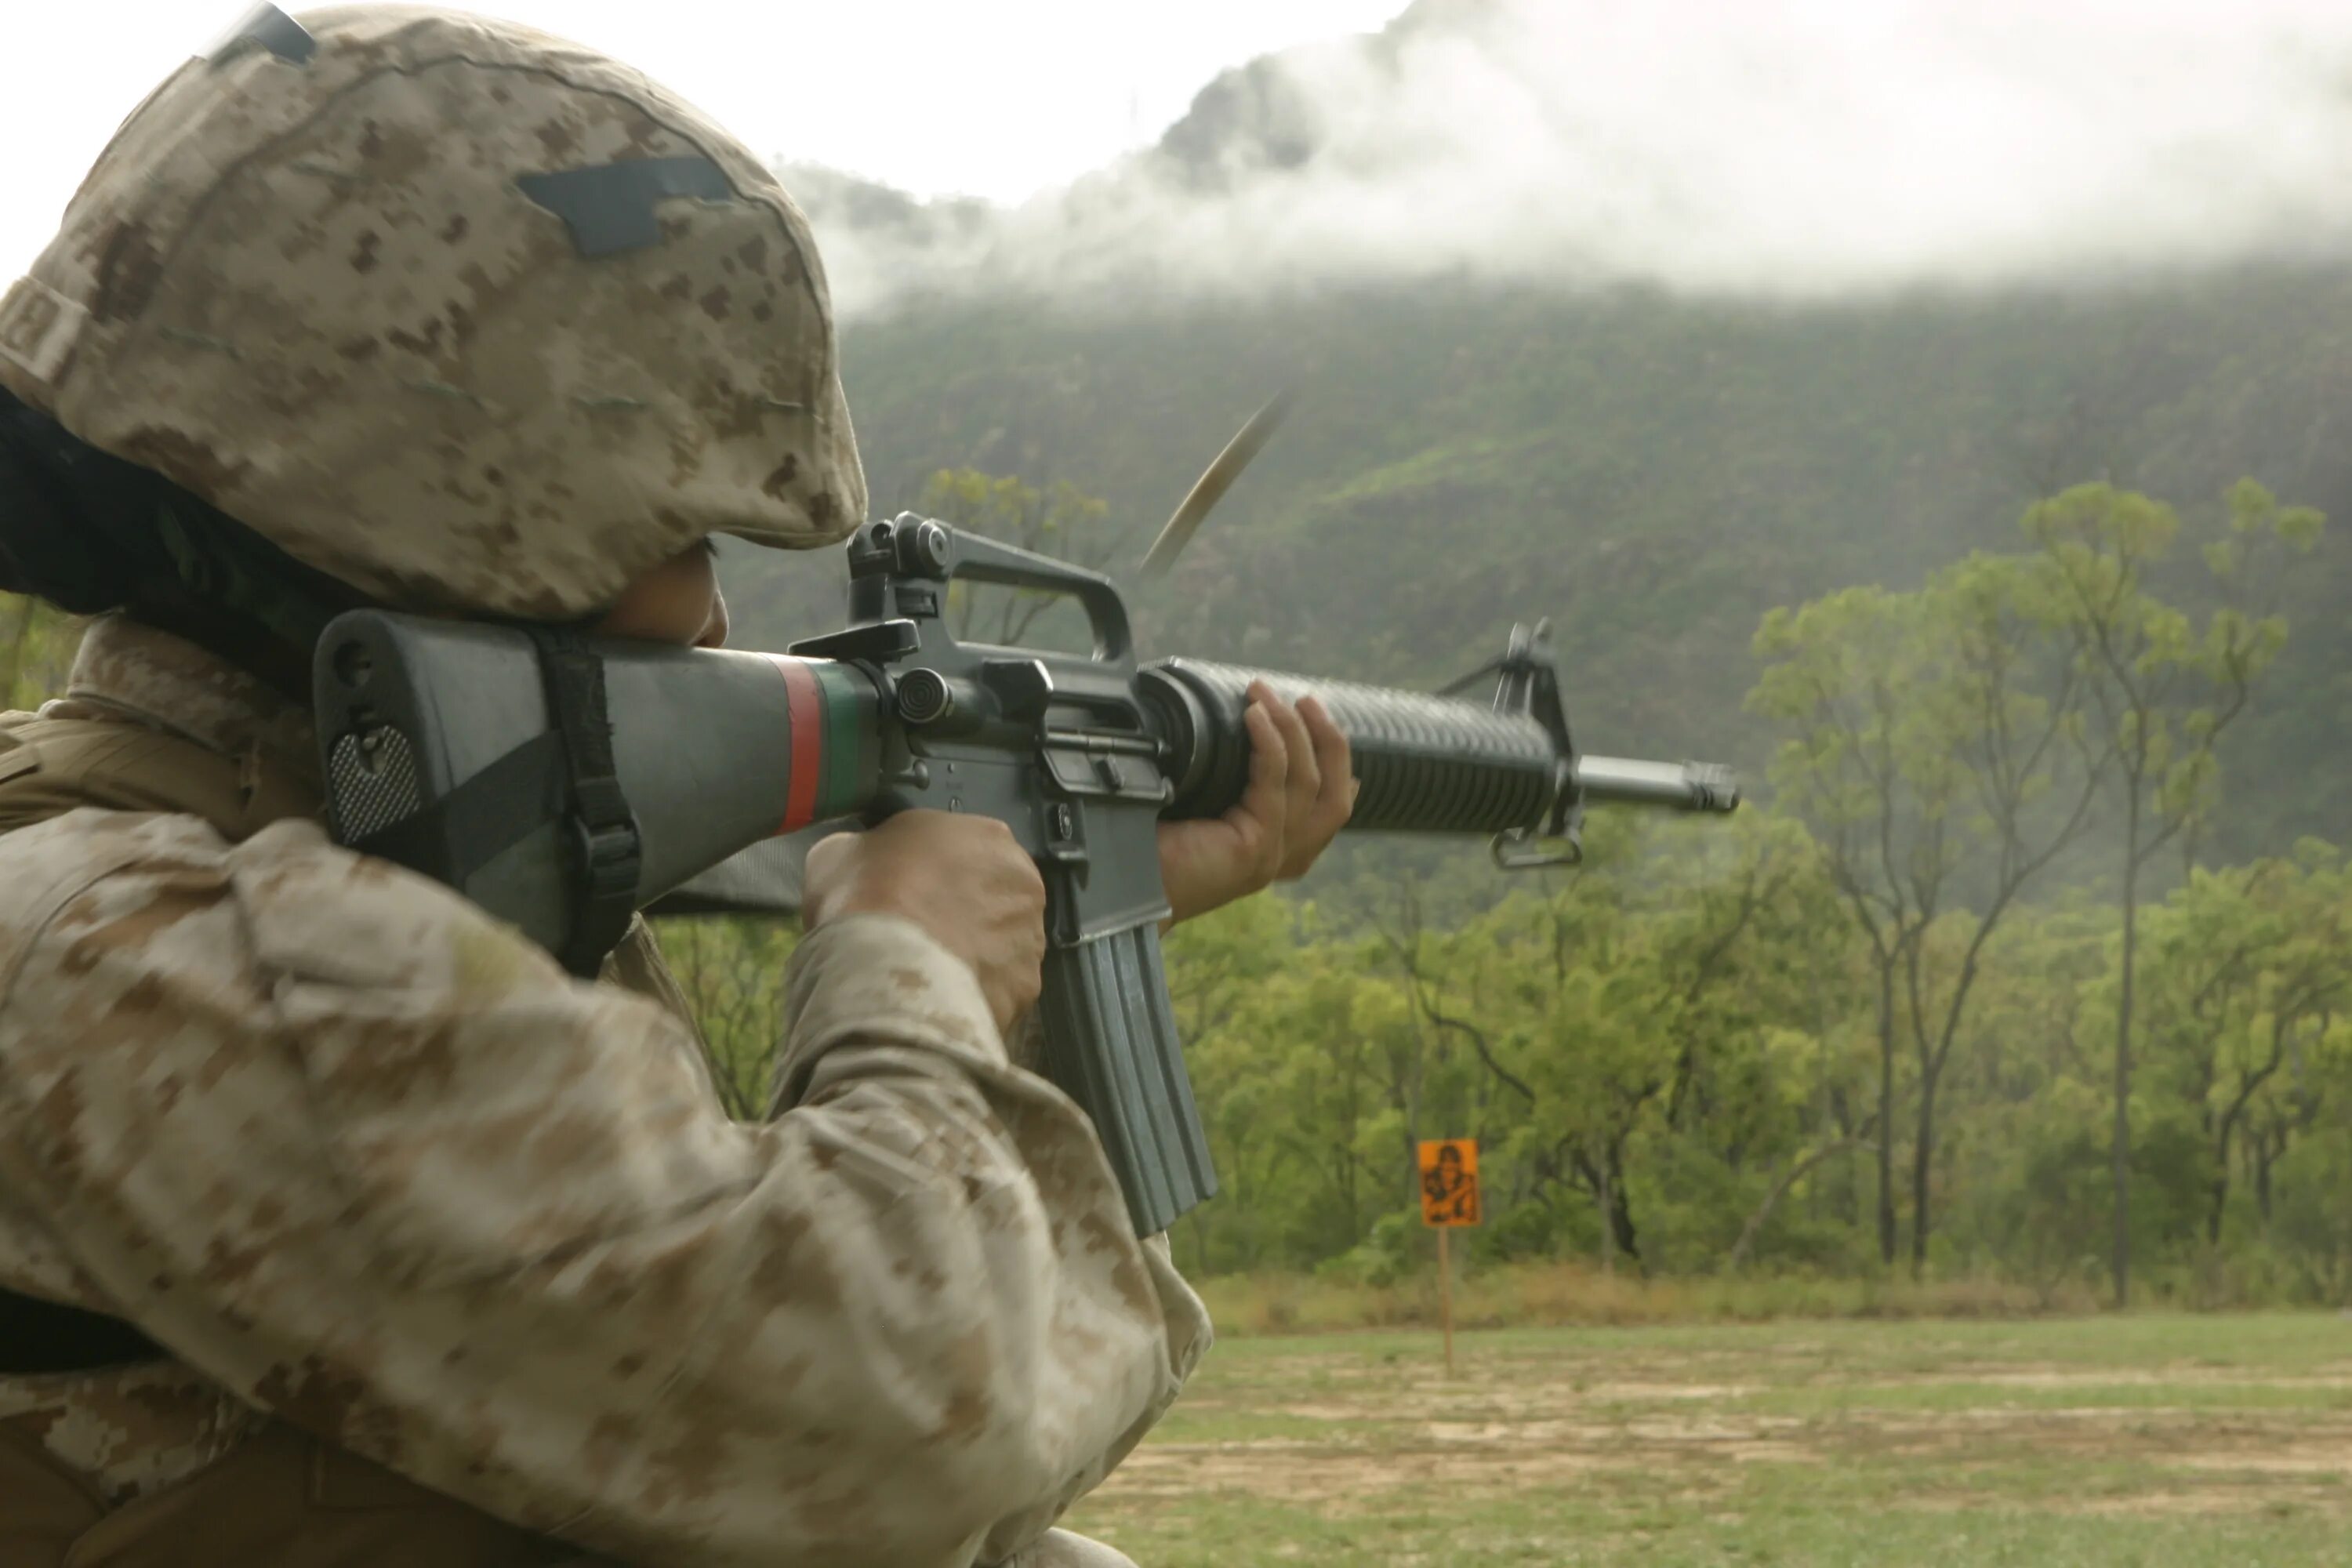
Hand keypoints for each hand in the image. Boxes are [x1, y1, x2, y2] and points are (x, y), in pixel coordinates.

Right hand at [802, 812, 1046, 1031]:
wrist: (884, 965)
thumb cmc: (865, 893)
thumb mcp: (842, 849)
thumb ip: (871, 851)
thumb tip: (866, 862)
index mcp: (988, 836)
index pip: (969, 851)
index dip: (938, 876)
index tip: (913, 895)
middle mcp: (1024, 884)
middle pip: (995, 900)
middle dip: (966, 916)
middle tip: (924, 937)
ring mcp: (1031, 939)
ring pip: (1004, 948)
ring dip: (975, 957)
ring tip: (931, 975)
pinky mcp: (1025, 988)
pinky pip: (1000, 990)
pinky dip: (977, 995)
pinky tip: (942, 999)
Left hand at [1157, 684, 1356, 925]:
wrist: (1118, 882)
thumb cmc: (1147, 844)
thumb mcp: (1202, 805)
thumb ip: (1228, 779)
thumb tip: (1232, 725)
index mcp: (1271, 851)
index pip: (1327, 814)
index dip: (1339, 771)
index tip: (1327, 729)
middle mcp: (1279, 859)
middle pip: (1335, 800)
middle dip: (1329, 743)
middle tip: (1306, 700)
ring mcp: (1271, 856)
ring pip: (1308, 784)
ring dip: (1293, 730)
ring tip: (1265, 694)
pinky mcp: (1254, 850)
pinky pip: (1276, 786)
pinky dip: (1270, 744)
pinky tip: (1253, 716)